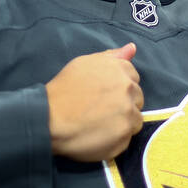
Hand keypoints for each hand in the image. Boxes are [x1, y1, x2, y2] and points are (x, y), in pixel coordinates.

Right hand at [46, 42, 143, 160]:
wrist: (49, 119)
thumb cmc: (64, 89)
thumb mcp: (85, 64)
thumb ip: (112, 56)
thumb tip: (132, 48)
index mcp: (121, 70)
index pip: (133, 78)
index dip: (119, 87)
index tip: (104, 94)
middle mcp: (128, 90)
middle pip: (137, 99)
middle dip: (124, 104)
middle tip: (100, 110)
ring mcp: (128, 115)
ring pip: (135, 120)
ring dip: (122, 123)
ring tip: (98, 124)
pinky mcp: (124, 138)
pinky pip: (126, 139)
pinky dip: (115, 140)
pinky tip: (98, 136)